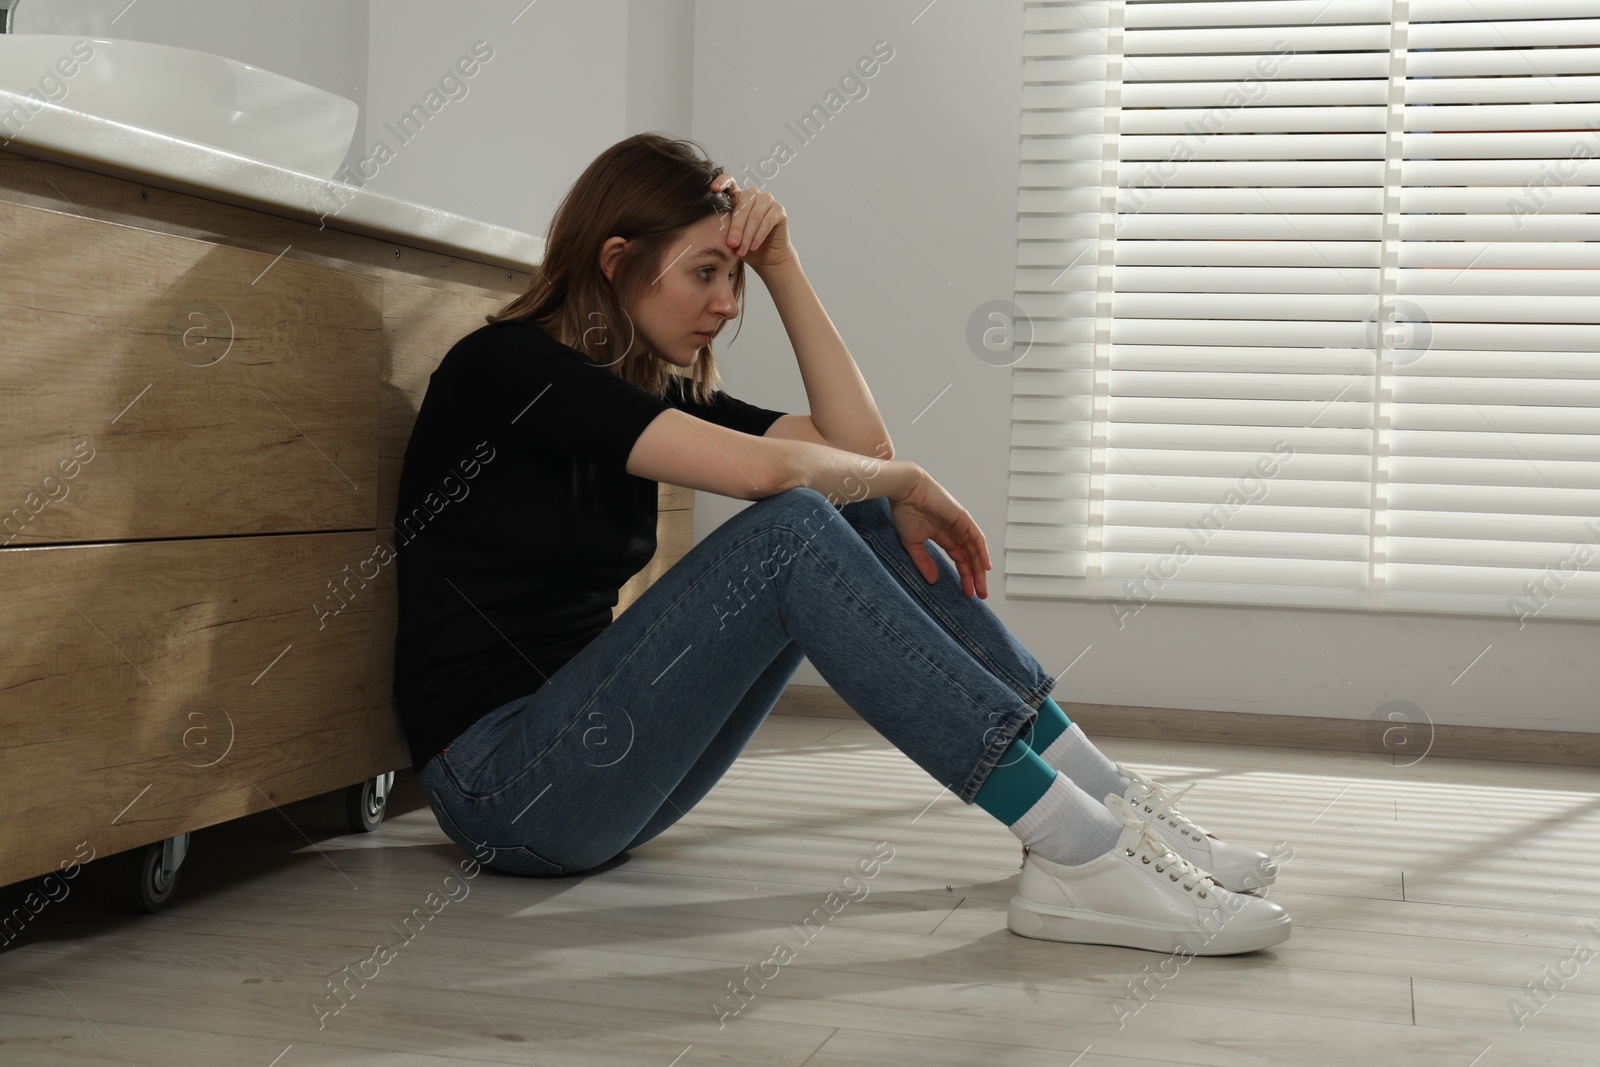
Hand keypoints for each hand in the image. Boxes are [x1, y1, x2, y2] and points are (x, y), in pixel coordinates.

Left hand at [710, 174, 793, 273]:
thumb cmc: (744, 245)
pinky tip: (753, 246)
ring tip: (741, 250)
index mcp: (737, 196)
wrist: (766, 257)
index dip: (721, 181)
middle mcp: (753, 195)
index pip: (729, 181)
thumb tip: (707, 225)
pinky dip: (759, 235)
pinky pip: (768, 221)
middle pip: (742, 205)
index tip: (713, 189)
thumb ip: (721, 225)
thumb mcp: (729, 235)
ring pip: (755, 214)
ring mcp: (767, 200)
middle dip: (736, 227)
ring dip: (747, 234)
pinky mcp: (779, 210)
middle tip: (731, 244)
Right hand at [886, 466, 991, 598]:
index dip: (965, 576)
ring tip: (982, 587)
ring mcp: (961, 525)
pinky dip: (982, 552)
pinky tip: (985, 566)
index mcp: (944, 537)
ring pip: (975, 551)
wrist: (906, 491)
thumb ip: (924, 562)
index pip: (960, 560)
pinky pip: (977, 538)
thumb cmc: (906, 512)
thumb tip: (933, 580)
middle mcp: (955, 532)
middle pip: (970, 558)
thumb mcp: (913, 543)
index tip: (967, 593)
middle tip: (980, 595)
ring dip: (980, 569)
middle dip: (975, 577)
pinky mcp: (963, 518)